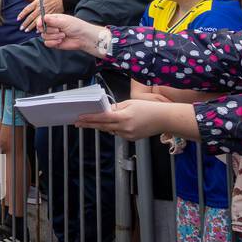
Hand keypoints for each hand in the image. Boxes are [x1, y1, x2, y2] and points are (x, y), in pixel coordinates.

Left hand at [18, 0, 62, 32]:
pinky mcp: (50, 16)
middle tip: (21, 28)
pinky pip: (44, 22)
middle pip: (31, 17)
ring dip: (31, 26)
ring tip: (27, 31)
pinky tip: (37, 31)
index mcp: (36, 3)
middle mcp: (40, 8)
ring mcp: (45, 13)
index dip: (22, 14)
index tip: (17, 19)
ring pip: (36, 21)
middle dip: (25, 23)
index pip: (27, 9)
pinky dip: (41, 26)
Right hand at [39, 12, 108, 55]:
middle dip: (50, 30)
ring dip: (54, 36)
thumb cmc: (76, 26)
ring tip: (63, 35)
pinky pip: (47, 43)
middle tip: (59, 30)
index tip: (40, 25)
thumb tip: (43, 17)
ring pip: (44, 36)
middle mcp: (52, 27)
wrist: (83, 38)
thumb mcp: (64, 21)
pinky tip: (60, 41)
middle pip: (42, 29)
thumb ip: (52, 20)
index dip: (39, 22)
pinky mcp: (54, 43)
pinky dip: (53, 42)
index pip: (41, 20)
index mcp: (53, 19)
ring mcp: (52, 35)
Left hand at [75, 100, 195, 140]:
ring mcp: (128, 135)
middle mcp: (125, 128)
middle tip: (77, 123)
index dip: (90, 118)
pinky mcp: (131, 139)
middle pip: (102, 126)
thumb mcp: (130, 103)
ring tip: (90, 122)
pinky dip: (114, 128)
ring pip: (110, 130)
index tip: (80, 118)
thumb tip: (105, 111)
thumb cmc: (148, 108)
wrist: (164, 119)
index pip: (102, 118)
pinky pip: (118, 133)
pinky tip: (113, 124)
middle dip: (89, 124)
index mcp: (124, 117)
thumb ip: (116, 108)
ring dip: (101, 126)